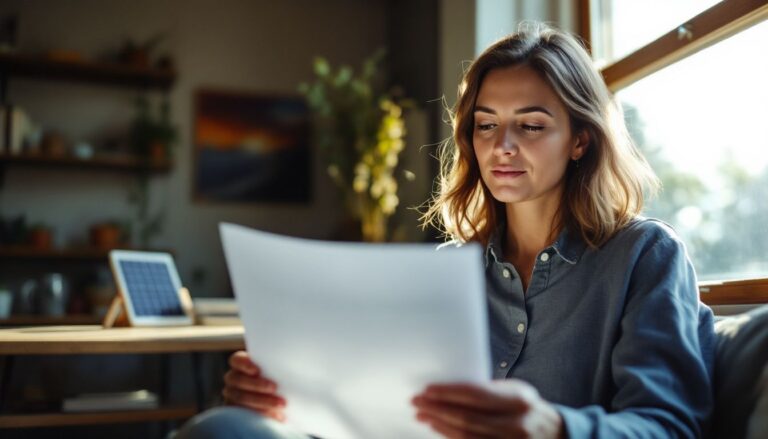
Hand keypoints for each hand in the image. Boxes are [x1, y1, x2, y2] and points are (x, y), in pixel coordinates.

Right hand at [223, 350, 286, 421]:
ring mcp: (232, 395)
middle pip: (238, 380)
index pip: (236, 360)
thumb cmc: (277, 377)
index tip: (257, 370)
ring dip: (262, 401)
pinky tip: (277, 414)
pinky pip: (245, 413)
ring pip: (241, 398)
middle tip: (274, 387)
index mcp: (240, 364)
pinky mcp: (236, 411)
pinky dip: (262, 414)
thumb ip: (277, 365)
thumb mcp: (276, 369)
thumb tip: (294, 362)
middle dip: (257, 385)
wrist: (277, 398)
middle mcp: (233, 378)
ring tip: (281, 404)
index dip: (244, 364)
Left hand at [412, 379, 563, 438]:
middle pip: (467, 418)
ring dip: (440, 426)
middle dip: (438, 410)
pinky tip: (439, 430)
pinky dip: (451, 438)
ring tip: (424, 416)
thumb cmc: (524, 408)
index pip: (476, 394)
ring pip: (467, 437)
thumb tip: (447, 389)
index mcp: (518, 400)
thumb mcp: (513, 392)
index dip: (448, 393)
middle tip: (417, 403)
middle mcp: (517, 424)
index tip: (427, 390)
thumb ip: (487, 392)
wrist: (552, 433)